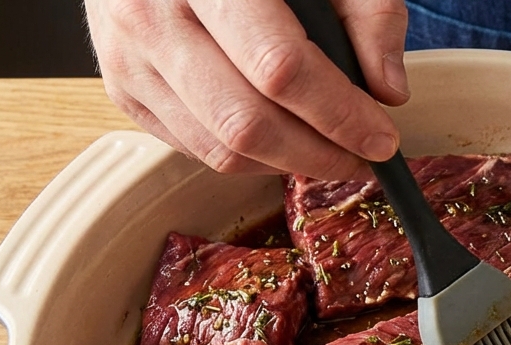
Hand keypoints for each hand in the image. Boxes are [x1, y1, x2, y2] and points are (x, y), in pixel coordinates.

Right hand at [85, 0, 409, 179]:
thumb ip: (368, 12)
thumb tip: (388, 90)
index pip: (279, 67)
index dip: (339, 114)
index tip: (380, 138)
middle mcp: (154, 14)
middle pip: (246, 121)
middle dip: (318, 154)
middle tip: (360, 156)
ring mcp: (129, 55)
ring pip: (219, 147)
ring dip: (286, 164)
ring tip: (326, 151)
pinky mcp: (121, 87)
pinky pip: (193, 148)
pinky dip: (247, 157)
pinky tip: (280, 138)